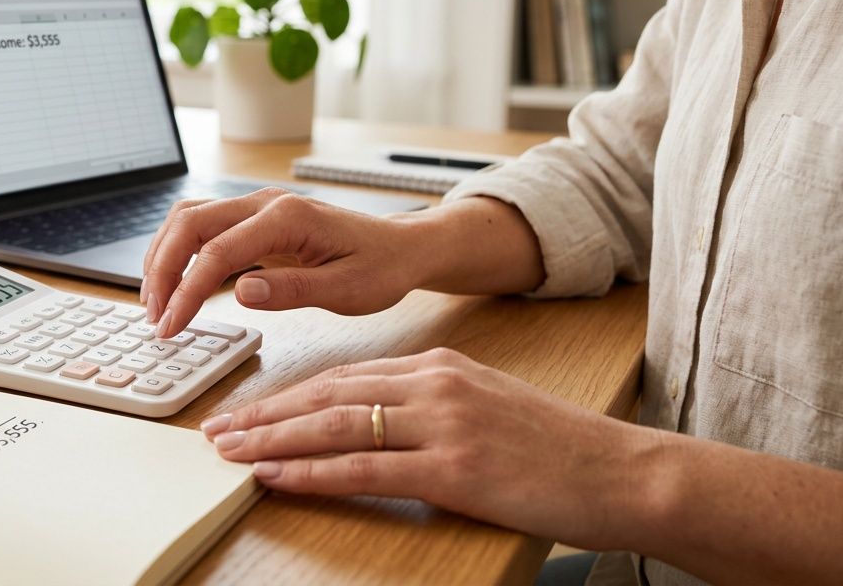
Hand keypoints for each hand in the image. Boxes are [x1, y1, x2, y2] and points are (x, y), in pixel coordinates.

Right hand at [141, 187, 429, 337]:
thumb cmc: (381, 268)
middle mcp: (266, 203)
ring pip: (189, 219)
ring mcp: (258, 207)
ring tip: (157, 303)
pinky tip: (175, 283)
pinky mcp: (255, 220)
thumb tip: (240, 292)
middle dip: (162, 270)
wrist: (402, 247)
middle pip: (189, 223)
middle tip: (154, 316)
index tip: (171, 327)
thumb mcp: (347, 290)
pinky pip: (203, 226)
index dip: (186, 292)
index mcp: (288, 218)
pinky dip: (180, 252)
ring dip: (165, 257)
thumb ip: (292, 290)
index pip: (217, 252)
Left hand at [200, 348, 650, 550]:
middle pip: (327, 395)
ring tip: (231, 454)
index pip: (343, 376)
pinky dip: (314, 474)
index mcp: (439, 365)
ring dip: (275, 441)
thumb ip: (431, 407)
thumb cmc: (559, 449)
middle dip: (266, 415)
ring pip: (336, 426)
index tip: (250, 411)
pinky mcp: (455, 469)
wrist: (624, 473)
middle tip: (218, 430)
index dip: (289, 396)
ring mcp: (444, 424)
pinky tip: (278, 477)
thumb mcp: (487, 405)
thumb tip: (373, 426)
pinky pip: (366, 469)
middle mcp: (434, 384)